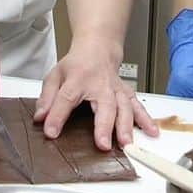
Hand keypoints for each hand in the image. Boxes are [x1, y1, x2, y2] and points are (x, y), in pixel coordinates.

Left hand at [34, 36, 158, 150]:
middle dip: (104, 125)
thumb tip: (41, 118)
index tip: (51, 132)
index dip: (57, 115)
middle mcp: (100, 84)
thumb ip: (47, 97)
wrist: (98, 47)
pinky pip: (138, 106)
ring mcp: (116, 89)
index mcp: (78, 79)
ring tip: (126, 143)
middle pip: (103, 105)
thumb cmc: (77, 64)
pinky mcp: (126, 93)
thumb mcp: (55, 75)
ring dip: (126, 126)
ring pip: (124, 107)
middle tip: (102, 144)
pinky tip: (151, 132)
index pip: (66, 97)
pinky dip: (146, 119)